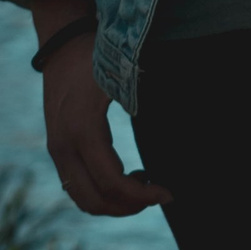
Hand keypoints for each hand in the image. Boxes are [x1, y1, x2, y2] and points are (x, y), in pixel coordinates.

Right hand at [30, 0, 170, 216]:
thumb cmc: (99, 55)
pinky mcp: (57, 149)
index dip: (142, 196)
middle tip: (160, 193)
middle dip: (129, 206)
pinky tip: (128, 175)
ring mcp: (57, 150)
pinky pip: (76, 187)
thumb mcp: (126, 73)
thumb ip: (149, 96)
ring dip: (115, 202)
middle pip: (95, 201)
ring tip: (145, 183)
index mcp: (84, 131)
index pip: (112, 183)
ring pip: (83, 199)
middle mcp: (64, 147)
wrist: (62, 43)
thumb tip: (192, 118)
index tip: (169, 193)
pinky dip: (101, 192)